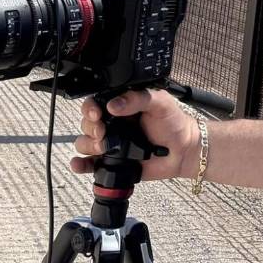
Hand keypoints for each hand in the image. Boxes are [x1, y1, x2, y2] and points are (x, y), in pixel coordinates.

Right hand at [70, 89, 200, 181]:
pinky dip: (81, 164)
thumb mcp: (160, 102)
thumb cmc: (174, 123)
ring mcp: (112, 144)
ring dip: (88, 144)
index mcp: (121, 106)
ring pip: (85, 142)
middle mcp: (113, 125)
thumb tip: (113, 105)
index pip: (96, 103)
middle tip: (103, 132)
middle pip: (87, 123)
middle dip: (91, 128)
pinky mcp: (113, 162)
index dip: (90, 108)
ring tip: (104, 147)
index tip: (97, 114)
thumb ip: (138, 98)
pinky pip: (90, 164)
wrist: (184, 150)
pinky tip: (79, 164)